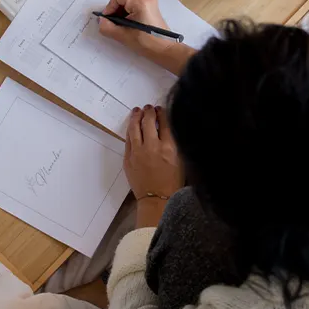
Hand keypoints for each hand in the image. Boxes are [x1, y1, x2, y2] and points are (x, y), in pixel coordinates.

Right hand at [99, 0, 196, 75]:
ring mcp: (150, 2)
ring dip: (122, 14)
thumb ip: (108, 27)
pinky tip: (130, 26)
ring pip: (128, 3)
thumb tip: (101, 21)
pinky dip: (129, 14)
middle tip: (115, 25)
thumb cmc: (146, 43)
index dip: (110, 6)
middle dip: (116, 11)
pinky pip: (134, 6)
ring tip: (124, 27)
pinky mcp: (151, 8)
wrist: (165, 50)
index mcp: (140, 2)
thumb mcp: (123, 36)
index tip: (109, 20)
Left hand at [125, 105, 182, 226]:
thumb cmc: (173, 182)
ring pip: (134, 128)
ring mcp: (137, 152)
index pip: (165, 123)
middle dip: (149, 112)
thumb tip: (168, 128)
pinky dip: (130, 130)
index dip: (162, 113)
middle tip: (149, 107)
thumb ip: (175, 143)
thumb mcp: (181, 161)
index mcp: (169, 148)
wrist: (157, 200)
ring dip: (136, 117)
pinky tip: (132, 125)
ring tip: (137, 111)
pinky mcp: (128, 159)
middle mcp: (152, 147)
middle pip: (148, 122)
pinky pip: (128, 140)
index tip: (161, 109)